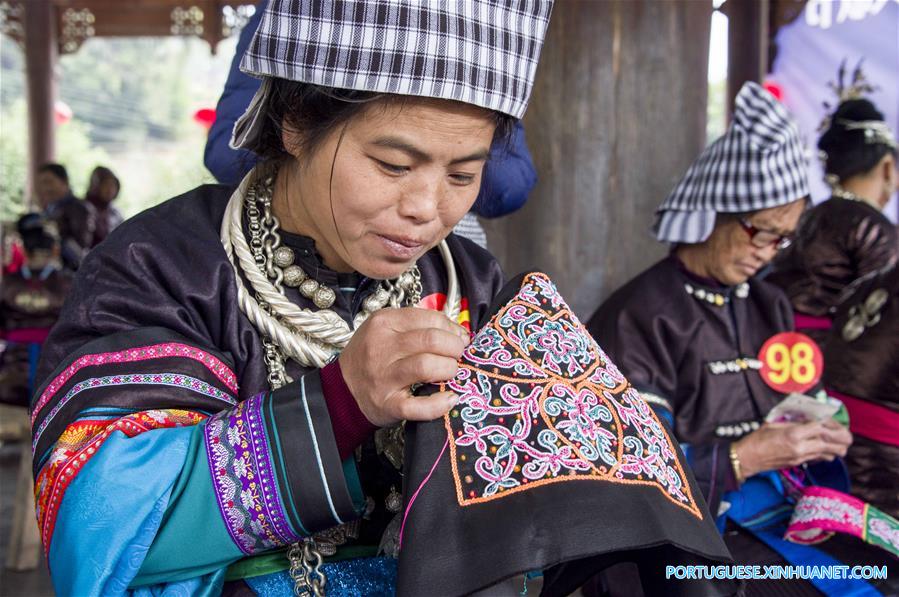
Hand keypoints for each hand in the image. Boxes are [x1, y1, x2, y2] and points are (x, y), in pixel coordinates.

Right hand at [339, 307, 468, 426]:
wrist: (342, 389)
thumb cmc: (371, 357)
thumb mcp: (387, 330)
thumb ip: (419, 326)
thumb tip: (459, 333)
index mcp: (383, 323)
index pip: (429, 318)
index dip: (451, 328)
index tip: (459, 338)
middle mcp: (381, 348)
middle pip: (431, 340)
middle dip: (454, 348)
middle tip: (457, 355)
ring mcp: (384, 378)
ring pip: (426, 367)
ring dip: (449, 370)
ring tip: (450, 372)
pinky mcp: (388, 405)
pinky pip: (418, 406)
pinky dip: (439, 404)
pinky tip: (450, 398)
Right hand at [733, 419, 851, 477]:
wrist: (748, 458)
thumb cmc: (757, 438)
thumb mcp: (774, 423)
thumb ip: (794, 421)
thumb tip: (809, 417)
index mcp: (794, 434)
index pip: (822, 428)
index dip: (831, 423)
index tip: (831, 419)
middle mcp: (801, 447)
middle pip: (833, 444)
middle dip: (843, 438)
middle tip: (843, 433)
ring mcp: (802, 457)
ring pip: (830, 454)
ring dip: (836, 447)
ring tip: (836, 440)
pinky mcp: (800, 463)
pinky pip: (820, 458)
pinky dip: (825, 452)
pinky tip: (822, 447)